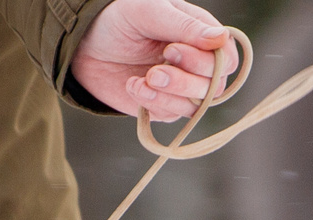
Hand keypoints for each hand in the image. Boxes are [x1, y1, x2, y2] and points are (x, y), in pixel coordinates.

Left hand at [75, 0, 229, 121]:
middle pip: (214, 88)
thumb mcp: (151, 12)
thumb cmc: (121, 18)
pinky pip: (169, 115)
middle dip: (184, 82)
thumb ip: (186, 26)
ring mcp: (180, 87)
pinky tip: (133, 85)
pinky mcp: (162, 105)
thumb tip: (221, 38)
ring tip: (143, 80)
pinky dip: (151, 103)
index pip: (226, 60)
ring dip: (168, 96)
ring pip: (194, 107)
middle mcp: (196, 64)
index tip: (171, 49)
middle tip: (155, 70)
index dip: (205, 63)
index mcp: (202, 36)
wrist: (86, 43)